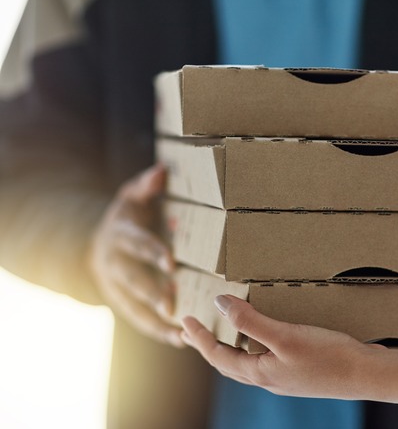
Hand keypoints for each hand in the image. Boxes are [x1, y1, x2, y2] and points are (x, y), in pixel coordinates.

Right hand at [88, 164, 182, 346]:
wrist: (98, 244)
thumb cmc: (127, 217)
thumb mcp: (131, 196)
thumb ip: (145, 186)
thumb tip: (161, 172)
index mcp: (119, 236)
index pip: (136, 244)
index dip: (151, 252)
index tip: (170, 263)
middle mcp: (114, 264)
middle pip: (132, 280)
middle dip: (151, 292)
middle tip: (172, 304)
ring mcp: (116, 287)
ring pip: (134, 307)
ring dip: (157, 321)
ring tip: (182, 333)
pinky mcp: (122, 303)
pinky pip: (139, 321)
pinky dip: (159, 332)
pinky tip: (181, 341)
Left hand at [180, 295, 381, 397]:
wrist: (366, 375)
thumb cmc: (328, 356)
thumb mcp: (285, 335)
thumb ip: (251, 321)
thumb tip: (220, 303)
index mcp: (260, 373)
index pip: (217, 356)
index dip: (199, 338)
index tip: (184, 320)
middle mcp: (269, 379)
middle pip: (228, 364)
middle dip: (208, 346)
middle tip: (193, 331)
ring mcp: (286, 378)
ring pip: (247, 363)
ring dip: (230, 348)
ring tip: (225, 332)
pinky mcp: (301, 372)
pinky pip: (266, 360)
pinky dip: (255, 347)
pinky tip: (266, 337)